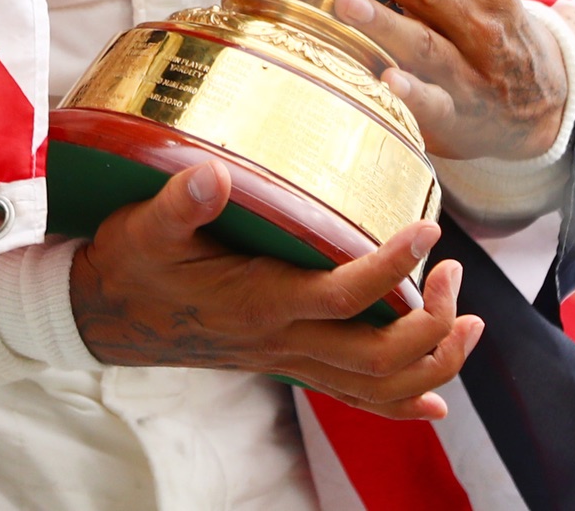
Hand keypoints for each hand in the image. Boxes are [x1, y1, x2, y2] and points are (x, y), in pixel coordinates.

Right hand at [70, 159, 481, 417]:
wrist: (104, 313)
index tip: (428, 229)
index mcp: (257, 303)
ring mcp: (286, 359)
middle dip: (433, 323)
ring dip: (434, 361)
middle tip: (454, 272)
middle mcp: (280, 342)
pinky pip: (355, 400)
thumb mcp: (146, 224)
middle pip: (378, 358)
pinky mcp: (285, 362)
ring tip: (469, 318)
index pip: (341, 297)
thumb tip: (213, 172)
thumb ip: (182, 201)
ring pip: (377, 386)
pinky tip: (435, 399)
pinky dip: (402, 403)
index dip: (391, 267)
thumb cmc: (131, 261)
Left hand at [327, 0, 568, 160]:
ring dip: (383, 22)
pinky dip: (412, 94)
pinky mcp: (457, 116)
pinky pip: (433, 105)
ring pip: (424, 44)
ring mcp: (470, 74)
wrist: (542, 108)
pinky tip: (386, 81)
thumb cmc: (494, 34)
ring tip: (344, 2)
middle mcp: (483, 28)